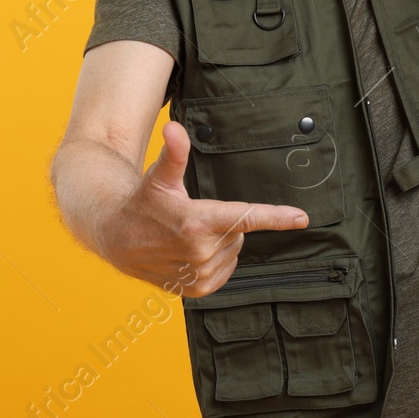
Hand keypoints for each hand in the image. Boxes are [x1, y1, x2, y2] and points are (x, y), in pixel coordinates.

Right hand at [97, 119, 308, 297]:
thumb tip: (174, 128)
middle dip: (224, 224)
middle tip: (193, 218)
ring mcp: (199, 274)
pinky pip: (225, 271)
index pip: (246, 218)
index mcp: (197, 222)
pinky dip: (216, 261)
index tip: (302, 218)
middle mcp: (200, 252)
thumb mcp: (159, 177)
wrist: (116, 239)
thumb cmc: (142, 203)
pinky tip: (192, 253)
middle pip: (238, 233)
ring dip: (219, 243)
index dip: (277, 217)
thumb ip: (174, 153)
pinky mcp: (197, 290)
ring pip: (233, 252)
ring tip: (188, 236)